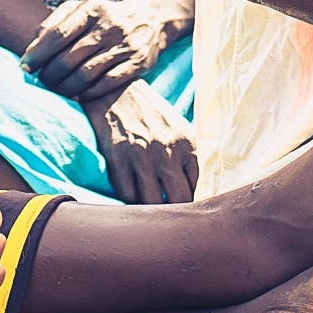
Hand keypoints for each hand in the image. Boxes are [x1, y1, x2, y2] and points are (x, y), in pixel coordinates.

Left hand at [20, 0, 169, 104]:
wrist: (150, 18)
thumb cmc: (104, 17)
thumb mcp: (81, 9)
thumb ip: (54, 22)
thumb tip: (32, 47)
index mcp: (92, 9)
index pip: (58, 34)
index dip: (37, 54)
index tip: (24, 68)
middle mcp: (109, 25)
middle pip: (69, 58)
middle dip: (50, 75)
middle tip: (41, 83)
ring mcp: (125, 45)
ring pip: (85, 75)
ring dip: (65, 88)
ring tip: (56, 91)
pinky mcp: (138, 63)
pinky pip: (107, 84)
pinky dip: (88, 93)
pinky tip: (79, 95)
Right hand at [86, 80, 197, 203]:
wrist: (116, 92)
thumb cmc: (150, 114)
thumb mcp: (179, 130)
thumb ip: (189, 159)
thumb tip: (193, 195)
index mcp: (188, 143)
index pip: (196, 187)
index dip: (189, 203)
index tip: (183, 209)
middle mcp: (168, 151)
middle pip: (178, 200)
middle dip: (174, 213)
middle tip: (168, 220)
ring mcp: (142, 157)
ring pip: (152, 203)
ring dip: (150, 211)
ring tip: (149, 213)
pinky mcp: (119, 161)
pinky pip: (128, 196)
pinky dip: (130, 202)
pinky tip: (131, 198)